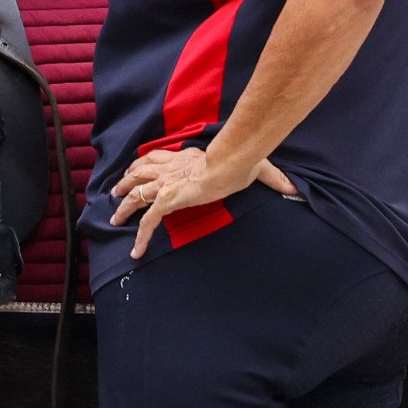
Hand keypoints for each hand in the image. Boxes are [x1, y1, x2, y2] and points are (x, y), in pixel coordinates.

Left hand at [98, 139, 297, 257]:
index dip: (148, 163)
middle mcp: (171, 168)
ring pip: (135, 193)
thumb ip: (271, 177)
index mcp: (187, 158)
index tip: (140, 168)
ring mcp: (167, 183)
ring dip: (123, 204)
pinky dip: (140, 235)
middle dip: (126, 180)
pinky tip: (135, 250)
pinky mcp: (166, 200)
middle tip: (116, 190)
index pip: (161, 158)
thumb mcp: (257, 167)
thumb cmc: (242, 161)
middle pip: (140, 171)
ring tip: (114, 216)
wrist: (231, 163)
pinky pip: (148, 220)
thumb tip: (292, 187)